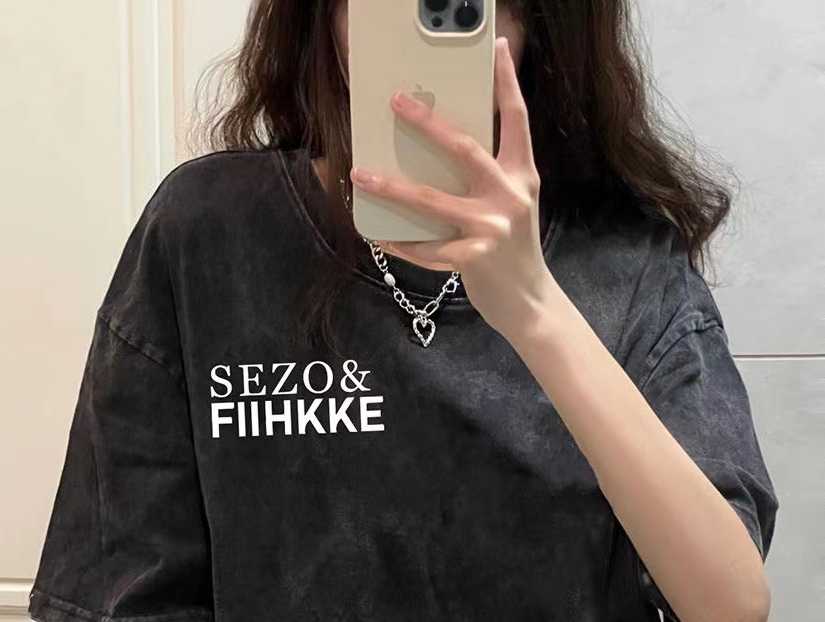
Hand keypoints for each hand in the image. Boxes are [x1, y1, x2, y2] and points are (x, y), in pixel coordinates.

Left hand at [349, 37, 553, 342]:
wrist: (530, 303)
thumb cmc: (513, 250)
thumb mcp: (512, 204)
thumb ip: (489, 176)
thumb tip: (441, 149)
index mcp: (521, 175)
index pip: (516, 119)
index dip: (507, 82)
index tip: (497, 48)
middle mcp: (509, 196)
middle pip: (464, 149)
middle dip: (427, 122)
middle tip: (396, 101)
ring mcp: (491, 228)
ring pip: (431, 200)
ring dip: (391, 186)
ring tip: (360, 173)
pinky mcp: (473, 259)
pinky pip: (427, 247)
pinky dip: (400, 242)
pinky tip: (377, 234)